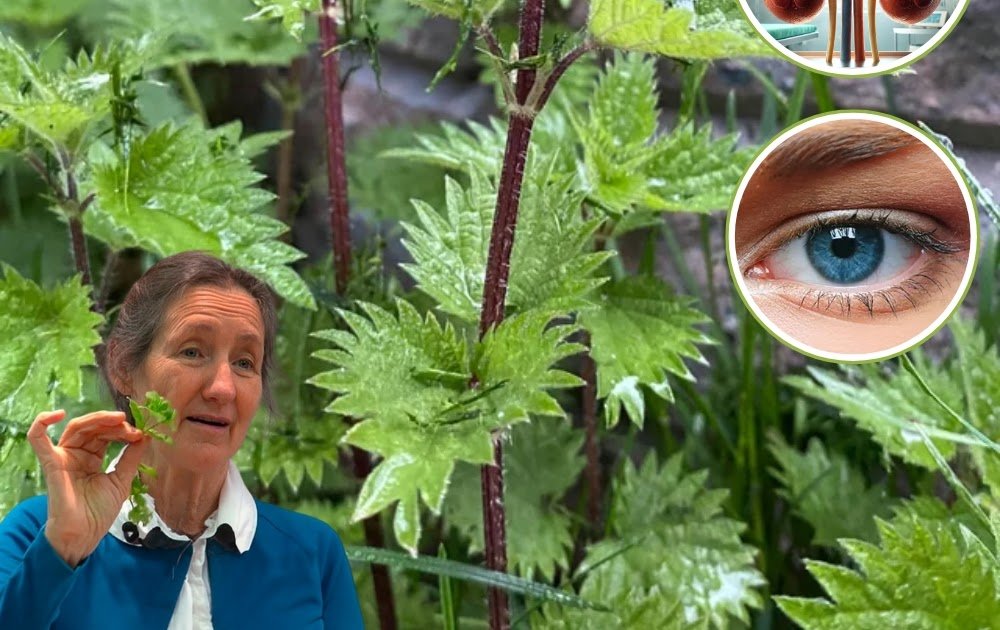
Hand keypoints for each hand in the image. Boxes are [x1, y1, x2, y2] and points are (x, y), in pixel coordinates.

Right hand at [27, 410, 150, 567]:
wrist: (85, 534)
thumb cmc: (99, 511)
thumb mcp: (122, 479)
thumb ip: (131, 457)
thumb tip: (146, 435)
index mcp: (92, 457)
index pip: (106, 434)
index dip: (122, 430)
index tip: (140, 434)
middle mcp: (77, 454)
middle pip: (93, 428)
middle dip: (113, 424)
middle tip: (130, 427)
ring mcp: (64, 458)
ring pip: (77, 428)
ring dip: (98, 420)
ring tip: (118, 420)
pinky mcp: (52, 464)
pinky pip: (38, 440)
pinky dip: (42, 423)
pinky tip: (57, 414)